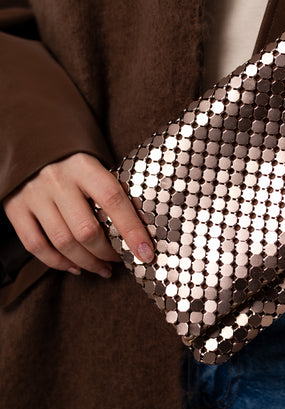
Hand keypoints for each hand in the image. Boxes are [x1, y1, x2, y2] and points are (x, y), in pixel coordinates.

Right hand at [2, 152, 154, 277]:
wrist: (30, 140)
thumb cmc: (73, 160)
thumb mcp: (95, 163)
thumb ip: (112, 189)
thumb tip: (143, 225)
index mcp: (84, 166)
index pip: (113, 200)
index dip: (132, 230)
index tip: (146, 252)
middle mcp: (57, 180)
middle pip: (86, 230)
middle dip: (107, 253)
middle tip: (121, 259)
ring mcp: (34, 195)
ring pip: (62, 243)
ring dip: (87, 262)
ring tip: (102, 268)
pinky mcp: (15, 208)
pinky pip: (36, 246)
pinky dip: (57, 262)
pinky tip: (74, 266)